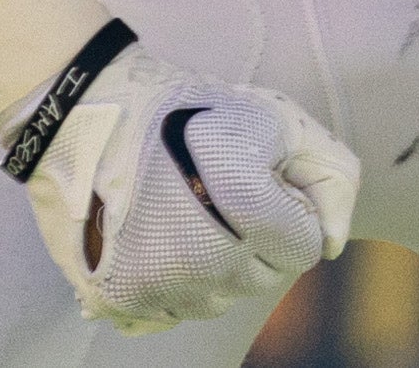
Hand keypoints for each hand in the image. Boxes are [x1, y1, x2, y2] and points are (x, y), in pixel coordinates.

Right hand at [19, 47, 358, 332]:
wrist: (83, 110)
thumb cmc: (183, 108)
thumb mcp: (274, 117)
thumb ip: (330, 173)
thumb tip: (335, 242)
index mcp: (244, 212)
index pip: (304, 248)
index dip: (289, 209)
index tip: (259, 181)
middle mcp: (202, 264)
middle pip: (263, 277)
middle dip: (257, 238)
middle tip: (219, 190)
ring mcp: (158, 287)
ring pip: (218, 298)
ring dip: (216, 263)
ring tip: (185, 209)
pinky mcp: (118, 299)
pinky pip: (172, 311)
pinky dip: (174, 282)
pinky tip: (158, 237)